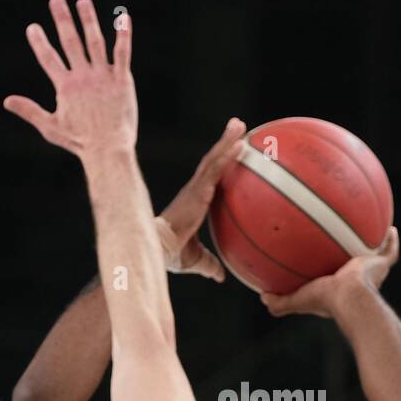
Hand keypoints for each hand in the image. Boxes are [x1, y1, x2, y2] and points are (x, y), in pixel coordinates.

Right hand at [2, 0, 135, 159]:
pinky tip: (124, 18)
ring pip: (95, 42)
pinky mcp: (122, 80)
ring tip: (83, 1)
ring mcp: (103, 77)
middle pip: (70, 41)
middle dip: (62, 19)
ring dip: (89, 20)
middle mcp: (83, 77)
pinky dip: (124, 35)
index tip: (32, 27)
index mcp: (65, 86)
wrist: (108, 149)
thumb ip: (29, 110)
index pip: (48, 58)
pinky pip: (123, 53)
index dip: (39, 41)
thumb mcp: (50, 127)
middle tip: (56, 0)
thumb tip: (6, 101)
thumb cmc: (79, 142)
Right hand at [156, 118, 246, 280]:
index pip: (209, 179)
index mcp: (193, 202)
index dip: (219, 164)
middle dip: (224, 143)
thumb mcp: (196, 260)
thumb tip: (219, 276)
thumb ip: (209, 264)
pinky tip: (241, 143)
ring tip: (239, 124)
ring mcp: (196, 188)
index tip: (229, 152)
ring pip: (214, 159)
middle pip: (212, 161)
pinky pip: (217, 169)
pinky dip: (228, 154)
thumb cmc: (172, 254)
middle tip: (238, 126)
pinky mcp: (198, 190)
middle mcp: (194, 190)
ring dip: (227, 140)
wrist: (160, 250)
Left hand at [260, 226, 399, 317]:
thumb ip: (280, 301)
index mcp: (340, 290)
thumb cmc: (325, 300)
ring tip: (374, 232)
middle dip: (356, 260)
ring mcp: (372, 273)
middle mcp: (359, 282)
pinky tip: (390, 228)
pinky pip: (389, 250)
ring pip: (376, 258)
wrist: (350, 297)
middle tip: (351, 247)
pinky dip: (391, 240)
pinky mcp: (382, 265)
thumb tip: (263, 296)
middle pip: (358, 268)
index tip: (329, 266)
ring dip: (375, 248)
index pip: (337, 280)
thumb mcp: (298, 300)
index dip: (333, 275)